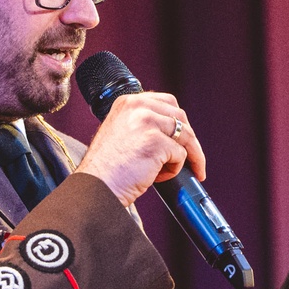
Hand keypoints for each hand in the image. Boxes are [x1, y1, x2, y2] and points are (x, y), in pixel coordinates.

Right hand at [76, 92, 205, 206]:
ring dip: (187, 156)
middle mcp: (137, 106)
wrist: (96, 186)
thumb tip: (172, 130)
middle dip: (189, 139)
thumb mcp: (121, 132)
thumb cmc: (107, 168)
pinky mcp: (156, 142)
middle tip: (192, 158)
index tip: (184, 138)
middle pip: (180, 116)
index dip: (179, 121)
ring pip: (185, 135)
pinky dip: (174, 169)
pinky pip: (180, 155)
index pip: (167, 102)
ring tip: (172, 171)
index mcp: (128, 101)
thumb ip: (141, 124)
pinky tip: (157, 177)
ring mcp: (147, 122)